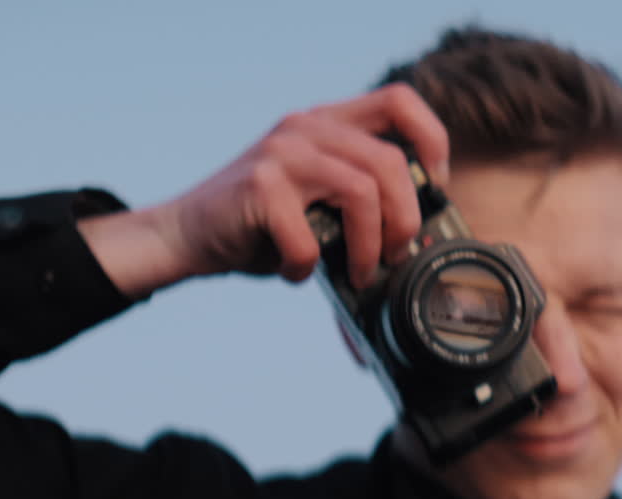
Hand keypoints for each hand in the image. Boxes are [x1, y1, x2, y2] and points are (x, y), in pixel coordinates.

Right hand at [80, 83, 448, 297]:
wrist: (187, 234)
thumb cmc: (263, 226)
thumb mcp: (320, 198)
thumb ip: (362, 198)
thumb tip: (419, 237)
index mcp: (328, 122)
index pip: (400, 101)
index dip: (431, 142)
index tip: (433, 189)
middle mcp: (307, 126)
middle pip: (391, 161)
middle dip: (405, 219)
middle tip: (394, 255)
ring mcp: (282, 153)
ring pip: (362, 192)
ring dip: (368, 247)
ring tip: (357, 273)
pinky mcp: (259, 186)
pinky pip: (308, 237)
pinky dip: (307, 267)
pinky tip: (294, 271)